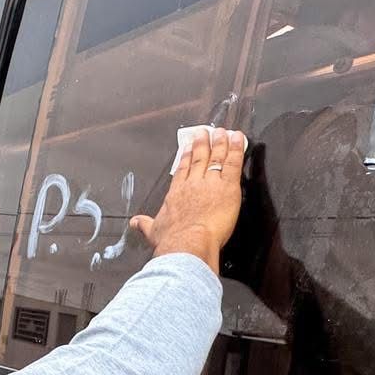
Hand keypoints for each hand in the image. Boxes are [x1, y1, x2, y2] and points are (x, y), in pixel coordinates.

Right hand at [130, 127, 245, 271]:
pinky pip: (233, 163)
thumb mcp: (153, 231)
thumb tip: (135, 223)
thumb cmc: (172, 239)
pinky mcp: (227, 187)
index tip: (188, 146)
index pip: (182, 169)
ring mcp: (210, 183)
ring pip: (216, 157)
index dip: (185, 156)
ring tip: (223, 132)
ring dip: (220, 143)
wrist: (187, 242)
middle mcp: (192, 184)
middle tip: (204, 132)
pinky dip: (237, 149)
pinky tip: (239, 140)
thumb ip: (144, 224)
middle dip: (202, 143)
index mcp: (176, 193)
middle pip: (198, 158)